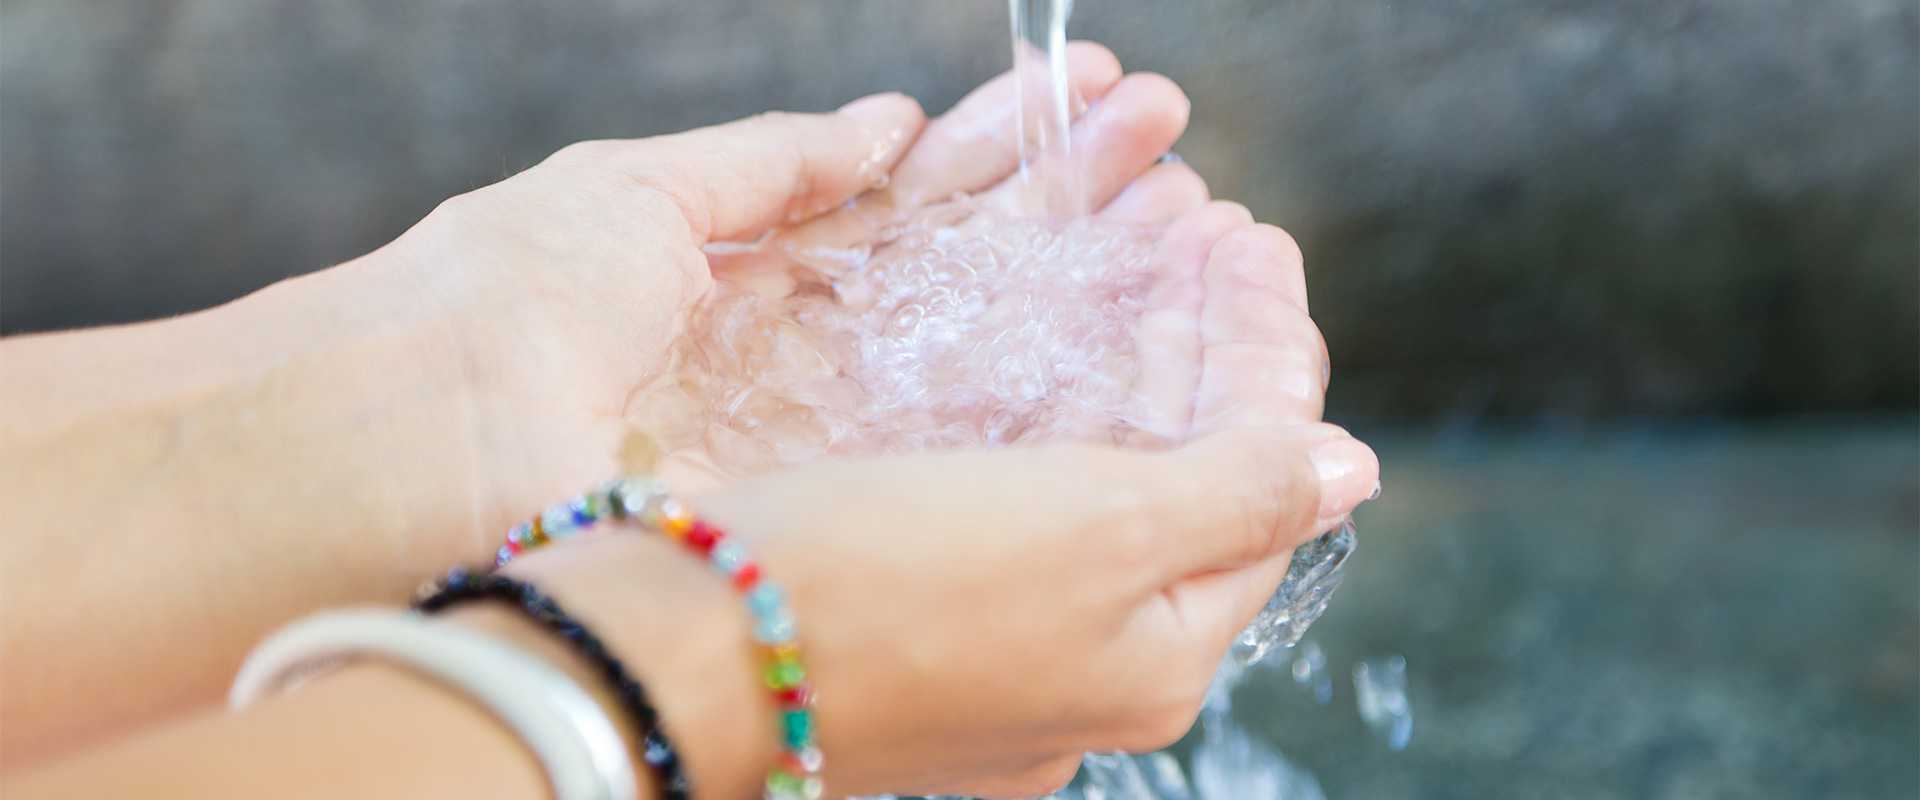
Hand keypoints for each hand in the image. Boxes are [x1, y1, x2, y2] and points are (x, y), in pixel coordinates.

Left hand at [355, 42, 1201, 530]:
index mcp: (772, 271)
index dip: (1013, 147)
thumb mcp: (639, 192)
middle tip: (1173, 145)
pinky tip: (1149, 326)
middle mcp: (824, 360)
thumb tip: (885, 125)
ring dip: (1097, 279)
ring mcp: (843, 436)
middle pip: (982, 271)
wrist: (417, 447)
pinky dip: (1070, 387)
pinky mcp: (849, 504)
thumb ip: (774, 164)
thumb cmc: (502, 300)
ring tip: (1194, 215)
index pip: (926, 197)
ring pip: (1002, 351)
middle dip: (1080, 201)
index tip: (1097, 92)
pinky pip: (977, 442)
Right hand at [502, 211, 1375, 797]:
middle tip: (1206, 228)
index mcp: (1157, 656)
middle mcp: (1088, 669)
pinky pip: (1016, 502)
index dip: (1267, 352)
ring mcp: (1000, 651)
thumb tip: (1345, 468)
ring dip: (1126, 366)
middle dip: (1199, 346)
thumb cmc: (885, 590)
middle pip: (1182, 482)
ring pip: (1097, 486)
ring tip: (1140, 254)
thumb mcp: (1096, 532)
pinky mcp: (920, 621)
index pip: (1261, 481)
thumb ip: (1234, 493)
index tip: (1253, 241)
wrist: (670, 659)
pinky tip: (1036, 343)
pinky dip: (1043, 412)